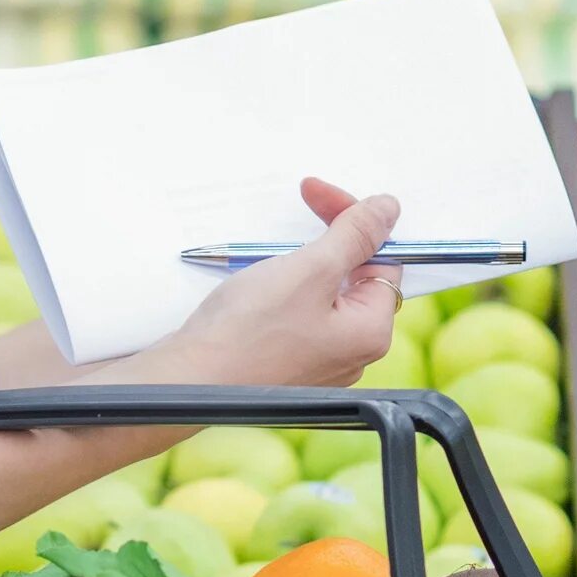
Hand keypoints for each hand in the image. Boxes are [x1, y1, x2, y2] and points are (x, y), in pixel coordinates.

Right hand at [162, 179, 401, 386]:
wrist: (188, 381)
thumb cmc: (248, 332)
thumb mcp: (310, 269)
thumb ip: (355, 235)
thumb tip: (389, 209)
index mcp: (370, 333)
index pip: (382, 260)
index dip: (353, 221)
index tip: (318, 195)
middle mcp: (351, 353)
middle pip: (354, 275)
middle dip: (328, 238)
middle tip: (300, 206)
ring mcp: (318, 360)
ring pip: (323, 292)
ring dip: (302, 261)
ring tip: (271, 254)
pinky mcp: (286, 361)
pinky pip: (298, 313)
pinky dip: (285, 288)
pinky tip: (260, 283)